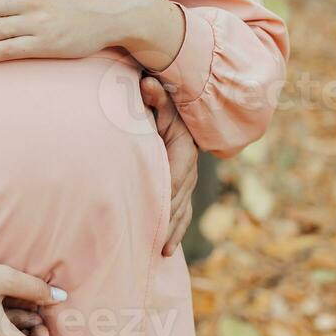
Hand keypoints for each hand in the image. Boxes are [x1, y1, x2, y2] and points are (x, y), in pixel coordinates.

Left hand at [141, 76, 198, 255]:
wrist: (176, 109)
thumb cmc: (162, 104)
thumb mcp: (161, 100)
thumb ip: (155, 95)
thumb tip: (147, 83)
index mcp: (184, 150)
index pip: (174, 177)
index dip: (165, 196)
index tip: (154, 213)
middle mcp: (188, 168)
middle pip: (178, 199)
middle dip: (168, 221)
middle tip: (154, 243)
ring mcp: (186, 180)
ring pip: (181, 210)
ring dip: (172, 230)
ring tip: (162, 252)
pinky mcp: (181, 188)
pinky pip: (181, 212)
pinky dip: (175, 230)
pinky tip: (166, 251)